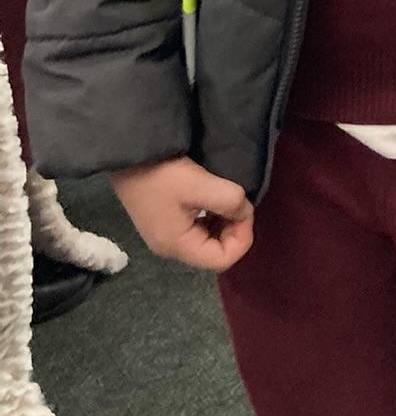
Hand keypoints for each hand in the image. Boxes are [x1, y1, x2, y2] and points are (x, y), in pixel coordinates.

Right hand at [109, 156, 254, 272]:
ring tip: (228, 200)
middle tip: (239, 204)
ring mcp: (165, 235)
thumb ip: (229, 200)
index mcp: (178, 246)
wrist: (129, 155)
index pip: (221, 261)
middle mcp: (170, 247)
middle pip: (215, 253)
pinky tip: (214, 199)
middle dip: (234, 230)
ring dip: (224, 223)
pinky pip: (196, 228)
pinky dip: (211, 217)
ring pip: (207, 240)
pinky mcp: (164, 221)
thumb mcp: (199, 185)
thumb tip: (245, 210)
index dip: (242, 238)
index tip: (245, 210)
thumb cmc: (161, 173)